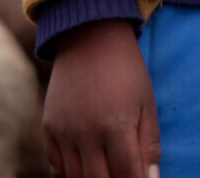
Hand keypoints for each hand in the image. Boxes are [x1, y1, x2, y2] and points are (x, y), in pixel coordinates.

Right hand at [42, 19, 160, 177]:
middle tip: (123, 173)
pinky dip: (70, 174)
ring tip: (107, 171)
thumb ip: (150, 145)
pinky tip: (85, 168)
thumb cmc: (126, 70)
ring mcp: (64, 133)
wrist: (90, 36)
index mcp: (117, 127)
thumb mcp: (147, 103)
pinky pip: (56, 167)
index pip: (128, 177)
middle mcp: (87, 134)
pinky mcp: (49, 128)